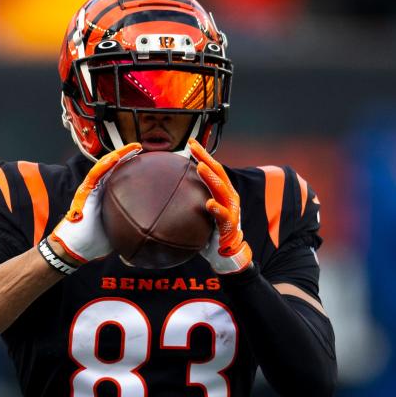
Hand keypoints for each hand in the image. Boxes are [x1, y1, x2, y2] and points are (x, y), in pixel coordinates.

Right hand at [42, 143, 142, 272]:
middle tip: (140, 147)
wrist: (74, 248)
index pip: (121, 177)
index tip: (148, 160)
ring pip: (105, 168)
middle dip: (127, 156)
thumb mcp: (119, 230)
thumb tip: (150, 229)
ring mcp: (91, 190)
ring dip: (118, 156)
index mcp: (108, 197)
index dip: (132, 167)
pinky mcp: (84, 194)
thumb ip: (130, 224)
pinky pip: (94, 176)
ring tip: (132, 148)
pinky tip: (115, 158)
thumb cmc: (95, 241)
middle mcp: (99, 190)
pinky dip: (104, 166)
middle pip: (114, 168)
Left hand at [190, 139, 252, 273]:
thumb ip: (189, 200)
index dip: (203, 154)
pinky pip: (223, 215)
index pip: (213, 168)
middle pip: (218, 172)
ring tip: (200, 167)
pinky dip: (217, 208)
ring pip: (222, 189)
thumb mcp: (199, 212)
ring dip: (211, 178)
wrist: (226, 253)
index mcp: (223, 191)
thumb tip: (164, 193)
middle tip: (192, 147)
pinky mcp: (231, 224)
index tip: (190, 143)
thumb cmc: (210, 230)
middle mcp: (229, 197)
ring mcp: (232, 210)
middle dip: (206, 158)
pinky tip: (209, 203)